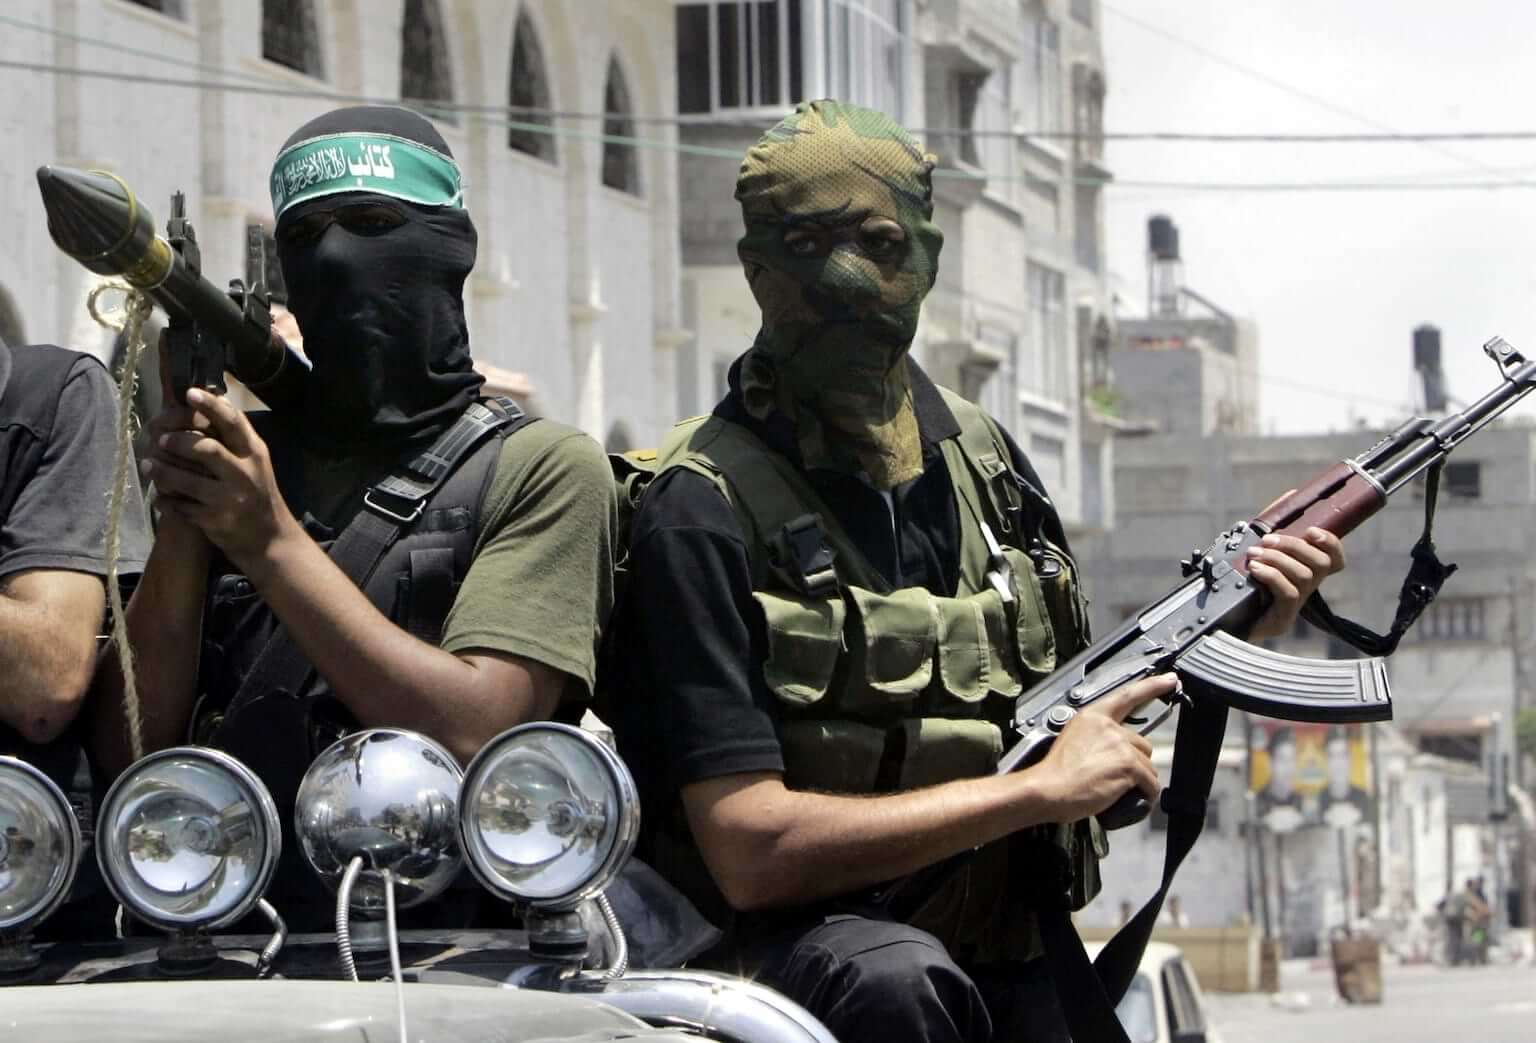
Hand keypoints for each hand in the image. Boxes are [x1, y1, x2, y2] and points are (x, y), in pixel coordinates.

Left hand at [141, 388, 298, 565]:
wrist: (269, 540)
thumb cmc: (258, 493)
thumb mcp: (256, 462)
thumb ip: (236, 437)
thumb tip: (212, 398)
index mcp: (255, 454)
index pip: (233, 422)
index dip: (210, 405)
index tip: (189, 393)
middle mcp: (245, 474)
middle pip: (206, 449)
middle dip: (178, 442)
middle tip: (160, 440)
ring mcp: (229, 499)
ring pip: (186, 480)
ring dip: (162, 472)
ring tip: (149, 466)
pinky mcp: (214, 521)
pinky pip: (180, 506)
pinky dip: (165, 500)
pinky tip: (159, 496)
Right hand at [1028, 674, 1171, 822]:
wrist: (1047, 789)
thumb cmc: (1055, 772)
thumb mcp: (1071, 739)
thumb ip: (1094, 736)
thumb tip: (1110, 750)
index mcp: (1093, 717)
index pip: (1128, 695)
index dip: (1153, 686)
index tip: (1170, 679)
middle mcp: (1109, 727)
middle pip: (1141, 743)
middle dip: (1134, 761)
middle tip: (1114, 775)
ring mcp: (1120, 745)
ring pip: (1147, 765)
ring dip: (1138, 780)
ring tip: (1115, 789)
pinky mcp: (1128, 765)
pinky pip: (1150, 783)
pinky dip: (1145, 794)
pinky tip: (1130, 798)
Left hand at [1245, 526, 1345, 639]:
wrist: (1224, 623)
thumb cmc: (1238, 587)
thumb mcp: (1255, 561)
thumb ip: (1268, 546)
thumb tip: (1268, 526)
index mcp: (1304, 574)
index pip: (1334, 560)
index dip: (1330, 543)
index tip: (1310, 531)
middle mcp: (1306, 590)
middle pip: (1321, 564)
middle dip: (1294, 545)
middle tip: (1267, 540)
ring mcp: (1296, 607)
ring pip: (1304, 576)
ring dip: (1277, 559)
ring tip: (1254, 554)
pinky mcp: (1283, 619)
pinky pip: (1289, 593)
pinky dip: (1272, 575)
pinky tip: (1255, 569)